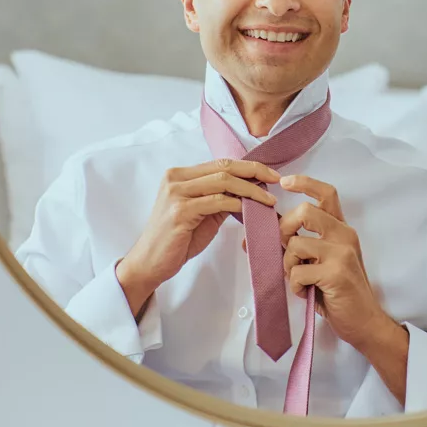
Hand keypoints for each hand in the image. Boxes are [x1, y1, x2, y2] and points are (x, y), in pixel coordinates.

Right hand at [116, 158, 278, 317]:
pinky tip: (251, 210)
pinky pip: (217, 201)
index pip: (220, 163)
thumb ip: (220, 199)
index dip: (248, 166)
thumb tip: (248, 191)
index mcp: (179, 175)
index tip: (270, 174)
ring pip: (223, 181)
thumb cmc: (176, 240)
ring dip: (251, 190)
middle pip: (224, 167)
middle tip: (276, 180)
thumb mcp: (202, 214)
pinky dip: (238, 204)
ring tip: (269, 199)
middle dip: (254, 172)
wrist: (149, 263)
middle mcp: (175, 178)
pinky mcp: (180, 211)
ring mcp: (176, 193)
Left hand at [275, 175, 396, 353]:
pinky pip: (298, 271)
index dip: (305, 182)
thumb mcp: (321, 261)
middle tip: (284, 248)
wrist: (364, 321)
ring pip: (296, 244)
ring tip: (298, 279)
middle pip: (304, 211)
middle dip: (284, 228)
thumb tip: (259, 235)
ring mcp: (342, 253)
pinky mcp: (336, 273)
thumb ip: (299, 244)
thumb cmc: (338, 292)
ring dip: (288, 265)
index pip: (327, 193)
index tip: (284, 181)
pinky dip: (295, 285)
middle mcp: (344, 235)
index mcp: (341, 229)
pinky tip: (305, 292)